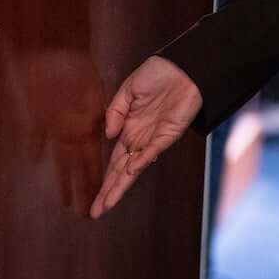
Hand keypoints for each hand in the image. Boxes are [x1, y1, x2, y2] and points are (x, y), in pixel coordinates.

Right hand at [89, 55, 204, 218]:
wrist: (184, 66)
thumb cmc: (159, 74)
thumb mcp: (129, 89)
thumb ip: (116, 111)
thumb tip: (108, 135)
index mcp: (130, 130)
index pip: (114, 161)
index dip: (105, 179)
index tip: (94, 198)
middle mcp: (141, 139)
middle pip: (121, 171)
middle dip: (109, 191)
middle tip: (96, 212)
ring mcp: (154, 138)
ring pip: (135, 168)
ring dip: (122, 185)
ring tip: (108, 203)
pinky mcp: (169, 133)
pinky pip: (153, 149)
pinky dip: (142, 159)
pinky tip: (130, 171)